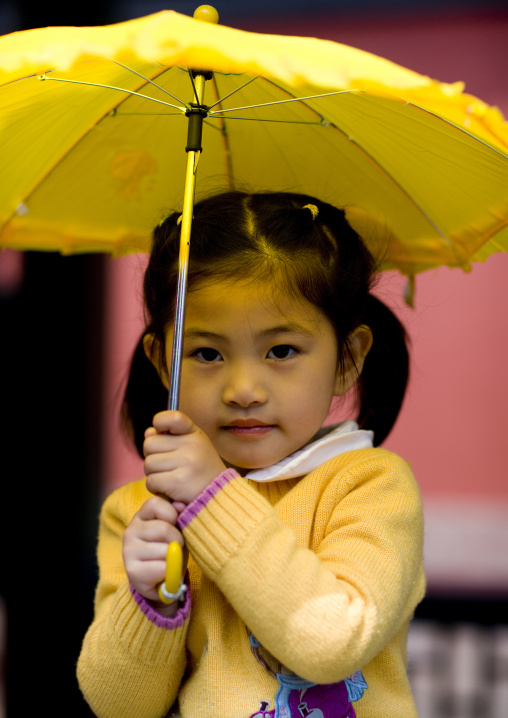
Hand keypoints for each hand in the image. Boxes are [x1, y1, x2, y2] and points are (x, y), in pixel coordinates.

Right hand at [123, 495, 186, 616]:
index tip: (175, 525)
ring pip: (165, 550)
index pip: (155, 503)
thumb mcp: (178, 529)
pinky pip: (163, 568)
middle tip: (176, 548)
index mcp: (141, 515)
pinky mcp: (132, 571)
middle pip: (164, 529)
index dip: (172, 514)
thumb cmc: (172, 548)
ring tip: (170, 561)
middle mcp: (130, 531)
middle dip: (178, 540)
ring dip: (175, 558)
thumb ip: (179, 514)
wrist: (163, 580)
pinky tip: (164, 574)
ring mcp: (128, 551)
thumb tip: (180, 505)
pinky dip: (171, 573)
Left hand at [143, 410, 225, 505]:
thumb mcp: (191, 447)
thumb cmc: (201, 471)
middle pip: (150, 444)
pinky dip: (155, 488)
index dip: (160, 423)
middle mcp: (191, 445)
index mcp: (194, 434)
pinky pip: (151, 481)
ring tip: (169, 478)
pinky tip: (168, 489)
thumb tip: (148, 433)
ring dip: (153, 474)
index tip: (163, 434)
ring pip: (148, 464)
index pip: (172, 417)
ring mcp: (186, 462)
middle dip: (153, 457)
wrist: (219, 497)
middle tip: (166, 466)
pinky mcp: (178, 481)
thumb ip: (169, 437)